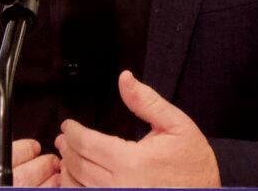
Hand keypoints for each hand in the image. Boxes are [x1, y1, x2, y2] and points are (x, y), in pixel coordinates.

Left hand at [55, 71, 219, 186]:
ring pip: (78, 186)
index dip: (73, 133)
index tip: (68, 126)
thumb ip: (146, 102)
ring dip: (68, 171)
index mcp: (131, 162)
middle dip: (68, 149)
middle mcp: (119, 186)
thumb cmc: (193, 165)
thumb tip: (125, 78)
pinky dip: (77, 188)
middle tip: (63, 139)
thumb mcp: (176, 125)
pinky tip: (78, 180)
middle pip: (78, 165)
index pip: (87, 144)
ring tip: (66, 158)